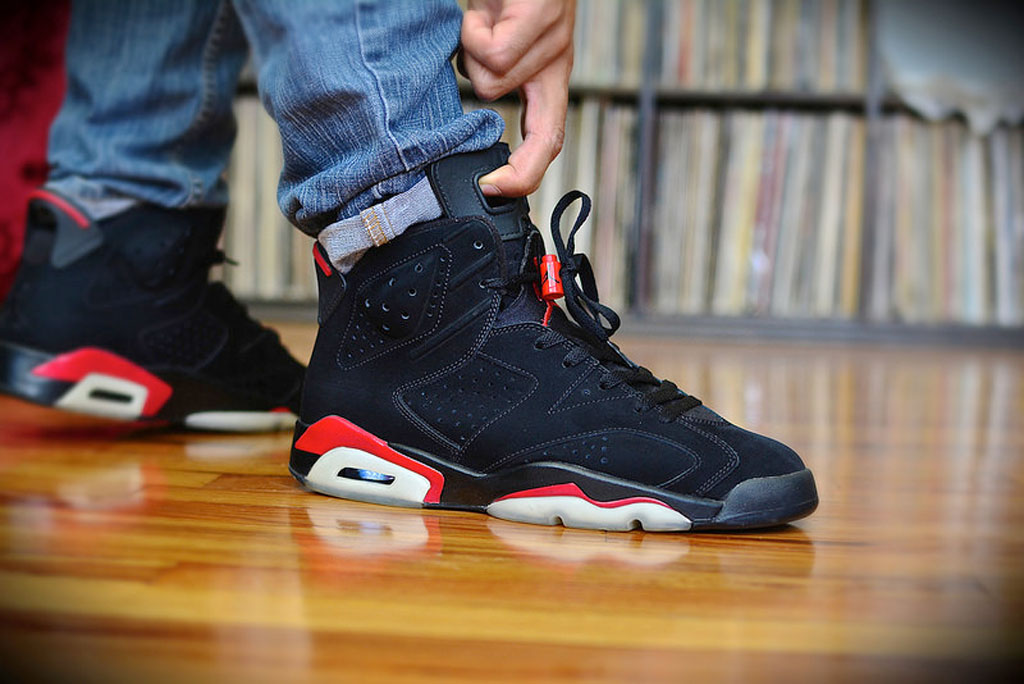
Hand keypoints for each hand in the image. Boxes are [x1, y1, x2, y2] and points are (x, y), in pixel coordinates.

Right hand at [460, 0, 575, 196]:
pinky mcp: (539, 17)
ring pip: (489, 80)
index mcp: (549, 74)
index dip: (526, 174)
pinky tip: (482, 9)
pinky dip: (470, 30)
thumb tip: (463, 105)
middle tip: (477, 41)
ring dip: (470, 49)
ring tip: (483, 17)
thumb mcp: (502, 37)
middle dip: (476, 80)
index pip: (548, 141)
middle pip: (501, 105)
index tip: (495, 190)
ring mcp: (552, 40)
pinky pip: (490, 52)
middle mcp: (556, 61)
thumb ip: (492, 70)